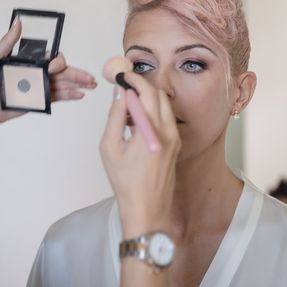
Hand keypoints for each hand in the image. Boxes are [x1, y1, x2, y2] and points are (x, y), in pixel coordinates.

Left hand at [0, 19, 96, 125]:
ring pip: (64, 84)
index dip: (56, 63)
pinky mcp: (40, 100)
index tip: (51, 69)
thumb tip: (18, 22)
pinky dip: (70, 95)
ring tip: (92, 85)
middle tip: (90, 78)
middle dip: (77, 74)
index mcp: (30, 61)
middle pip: (63, 72)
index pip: (51, 58)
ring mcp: (40, 87)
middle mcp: (38, 73)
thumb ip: (7, 43)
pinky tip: (80, 95)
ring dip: (79, 84)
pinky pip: (58, 96)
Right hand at [100, 73, 180, 236]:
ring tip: (126, 111)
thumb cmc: (126, 184)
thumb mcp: (110, 148)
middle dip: (142, 87)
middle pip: (159, 96)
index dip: (134, 80)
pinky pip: (166, 120)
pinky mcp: (176, 146)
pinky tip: (136, 125)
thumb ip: (115, 117)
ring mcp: (175, 139)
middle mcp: (168, 132)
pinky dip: (153, 113)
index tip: (123, 75)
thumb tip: (119, 95)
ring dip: (148, 100)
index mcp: (152, 131)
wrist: (147, 210)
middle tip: (124, 88)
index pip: (147, 93)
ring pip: (164, 107)